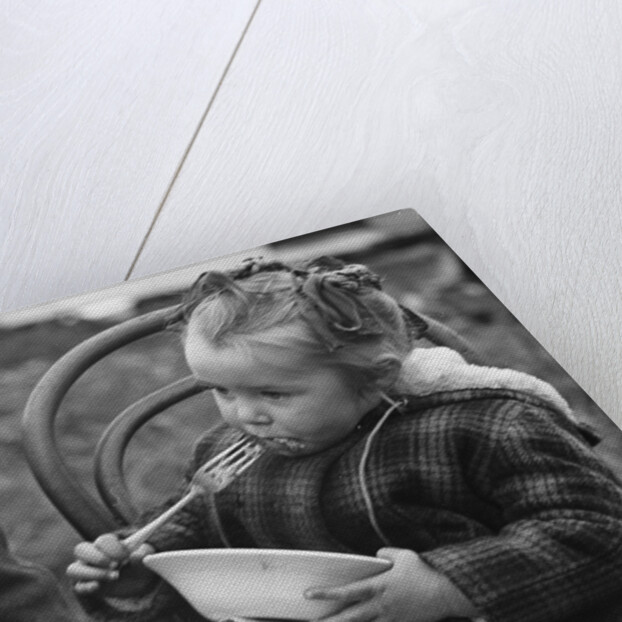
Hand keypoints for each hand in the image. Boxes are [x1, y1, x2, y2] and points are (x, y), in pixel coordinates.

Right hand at [67, 533, 155, 595]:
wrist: (139, 580)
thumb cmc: (140, 561)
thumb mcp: (146, 556)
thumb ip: (143, 554)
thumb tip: (136, 555)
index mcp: (106, 542)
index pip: (102, 540)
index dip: (113, 547)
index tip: (126, 555)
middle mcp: (92, 553)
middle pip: (81, 549)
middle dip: (98, 558)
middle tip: (116, 565)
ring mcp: (86, 570)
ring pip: (74, 569)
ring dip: (92, 573)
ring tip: (113, 576)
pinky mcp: (86, 586)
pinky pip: (78, 586)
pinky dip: (86, 586)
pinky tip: (98, 586)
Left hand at [304, 548, 480, 621]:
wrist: (447, 593)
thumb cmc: (425, 572)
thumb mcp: (403, 555)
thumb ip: (386, 554)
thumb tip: (377, 555)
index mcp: (378, 586)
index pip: (347, 591)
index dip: (326, 594)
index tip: (309, 595)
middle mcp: (381, 605)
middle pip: (349, 617)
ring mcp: (390, 619)